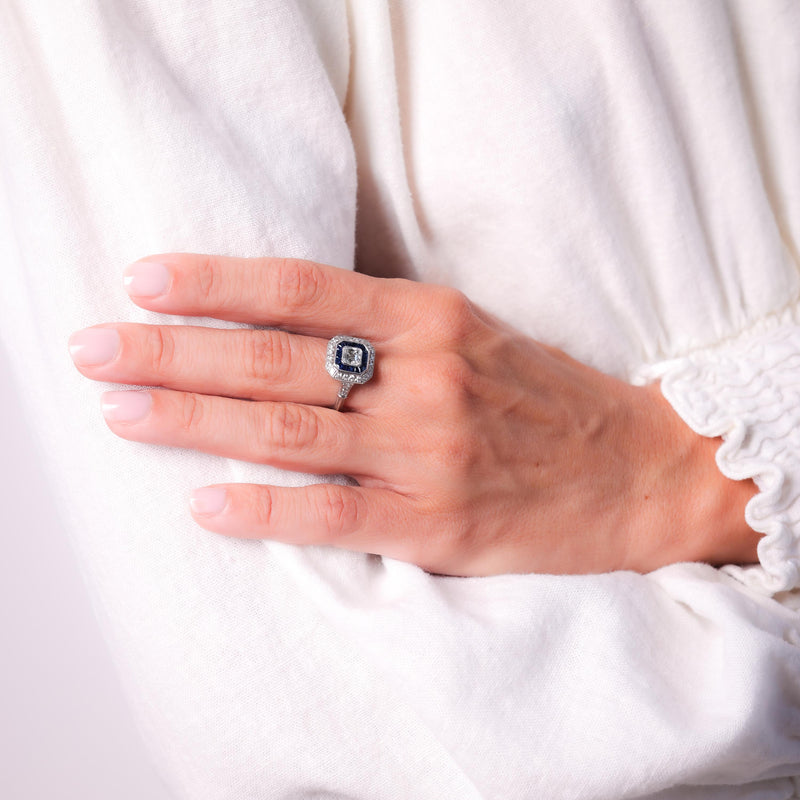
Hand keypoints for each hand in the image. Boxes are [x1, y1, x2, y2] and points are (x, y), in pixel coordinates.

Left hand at [68, 254, 759, 575]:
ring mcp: (431, 453)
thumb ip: (388, 326)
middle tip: (97, 350)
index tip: (145, 281)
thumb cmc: (546, 399)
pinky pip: (338, 516)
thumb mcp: (473, 332)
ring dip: (197, 425)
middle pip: (277, 362)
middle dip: (175, 356)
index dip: (217, 282)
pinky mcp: (442, 523)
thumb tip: (287, 324)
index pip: (302, 290)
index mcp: (432, 319)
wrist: (636, 469)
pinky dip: (268, 512)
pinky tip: (207, 508)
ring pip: (293, 434)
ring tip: (124, 414)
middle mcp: (425, 378)